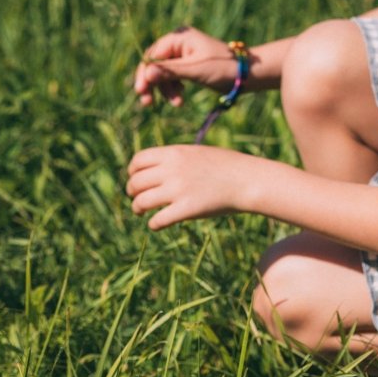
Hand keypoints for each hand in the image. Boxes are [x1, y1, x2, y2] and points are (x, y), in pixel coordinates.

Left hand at [126, 144, 255, 228]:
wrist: (246, 179)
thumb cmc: (224, 166)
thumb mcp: (196, 152)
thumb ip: (174, 159)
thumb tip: (153, 169)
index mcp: (175, 152)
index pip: (138, 160)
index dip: (132, 172)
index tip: (135, 180)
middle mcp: (173, 169)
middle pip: (136, 182)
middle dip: (132, 192)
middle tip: (137, 199)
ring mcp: (178, 189)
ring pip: (141, 202)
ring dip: (137, 209)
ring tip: (141, 212)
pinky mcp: (186, 209)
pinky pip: (157, 220)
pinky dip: (153, 224)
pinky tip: (157, 223)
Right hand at [134, 26, 239, 106]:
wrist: (247, 74)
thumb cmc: (224, 68)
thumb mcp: (195, 71)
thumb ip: (170, 72)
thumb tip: (146, 74)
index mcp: (179, 37)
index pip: (152, 55)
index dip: (145, 74)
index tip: (141, 91)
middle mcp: (179, 42)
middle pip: (154, 64)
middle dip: (153, 83)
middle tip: (147, 103)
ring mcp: (183, 54)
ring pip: (162, 73)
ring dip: (166, 89)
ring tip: (178, 103)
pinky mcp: (188, 65)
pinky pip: (172, 77)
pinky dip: (173, 88)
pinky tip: (180, 98)